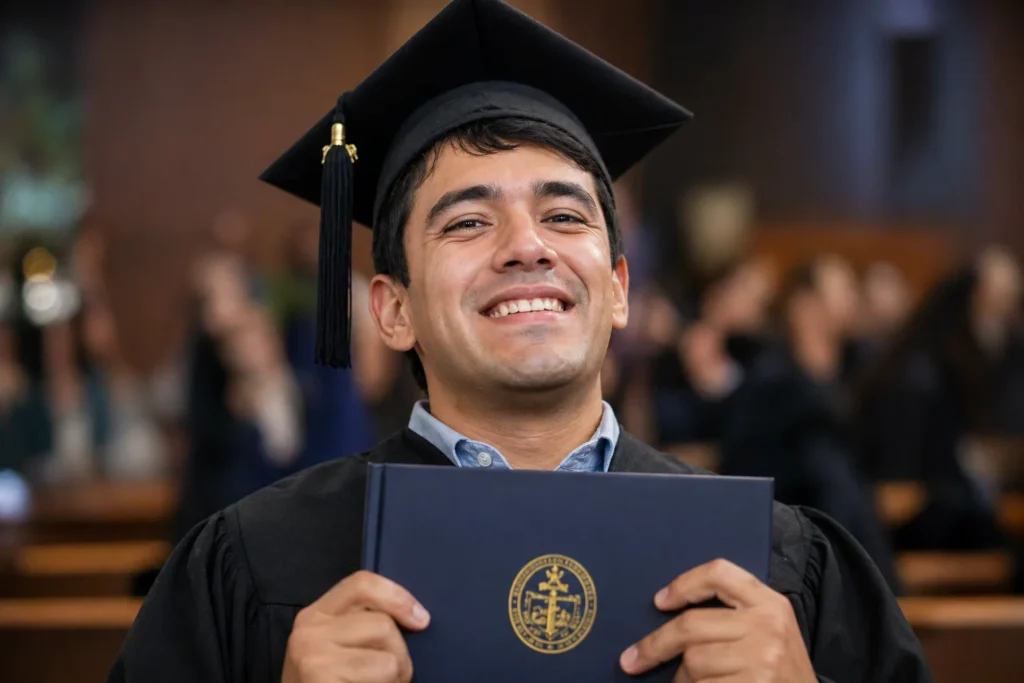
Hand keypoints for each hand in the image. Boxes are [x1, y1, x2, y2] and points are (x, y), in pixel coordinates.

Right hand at [282, 570, 429, 682]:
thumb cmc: (327, 679)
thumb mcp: (337, 644)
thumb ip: (363, 623)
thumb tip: (418, 616)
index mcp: (316, 613)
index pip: (362, 584)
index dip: (398, 597)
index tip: (421, 619)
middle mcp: (310, 631)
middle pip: (383, 625)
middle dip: (400, 655)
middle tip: (393, 675)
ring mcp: (314, 658)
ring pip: (388, 660)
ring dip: (394, 679)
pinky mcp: (322, 681)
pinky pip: (381, 681)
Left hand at [620, 559, 815, 682]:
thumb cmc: (781, 671)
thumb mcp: (769, 631)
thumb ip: (733, 616)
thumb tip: (669, 612)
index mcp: (769, 602)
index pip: (719, 573)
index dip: (684, 584)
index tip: (659, 602)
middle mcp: (767, 626)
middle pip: (691, 626)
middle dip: (655, 646)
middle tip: (631, 660)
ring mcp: (762, 660)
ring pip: (692, 663)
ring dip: (680, 680)